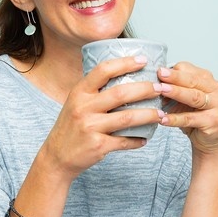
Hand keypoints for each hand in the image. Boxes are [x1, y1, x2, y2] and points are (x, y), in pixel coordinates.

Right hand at [39, 55, 163, 178]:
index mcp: (79, 92)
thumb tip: (123, 75)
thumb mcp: (75, 102)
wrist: (57, 156)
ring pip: (127, 118)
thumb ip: (94, 90)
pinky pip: (124, 141)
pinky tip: (145, 138)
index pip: (104, 70)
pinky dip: (137, 140)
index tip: (143, 60)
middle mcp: (83, 107)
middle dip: (145, 89)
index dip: (125, 63)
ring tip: (161, 114)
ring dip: (148, 115)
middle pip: (121, 93)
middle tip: (160, 88)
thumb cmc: (71, 126)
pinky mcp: (97, 145)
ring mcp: (90, 127)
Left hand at [156, 62, 217, 154]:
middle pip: (192, 80)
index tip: (158, 72)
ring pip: (193, 97)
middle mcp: (215, 90)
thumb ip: (173, 90)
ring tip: (161, 90)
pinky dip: (175, 119)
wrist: (210, 139)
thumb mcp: (183, 99)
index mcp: (208, 79)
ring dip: (176, 93)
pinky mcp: (213, 121)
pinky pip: (190, 119)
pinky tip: (163, 118)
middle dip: (174, 77)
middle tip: (160, 73)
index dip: (173, 71)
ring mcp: (217, 105)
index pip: (189, 70)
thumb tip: (154, 83)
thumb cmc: (196, 115)